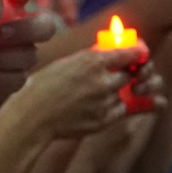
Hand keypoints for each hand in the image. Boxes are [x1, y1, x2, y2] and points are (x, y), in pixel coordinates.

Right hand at [12, 45, 141, 137]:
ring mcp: (104, 103)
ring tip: (93, 95)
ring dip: (115, 93)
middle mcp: (102, 82)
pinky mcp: (103, 121)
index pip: (129, 53)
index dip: (137, 52)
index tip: (139, 53)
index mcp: (92, 62)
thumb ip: (91, 57)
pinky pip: (119, 111)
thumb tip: (111, 51)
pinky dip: (112, 107)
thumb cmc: (42, 87)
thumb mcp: (66, 63)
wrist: (32, 116)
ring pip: (124, 94)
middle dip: (126, 74)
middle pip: (130, 75)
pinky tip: (94, 106)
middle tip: (118, 74)